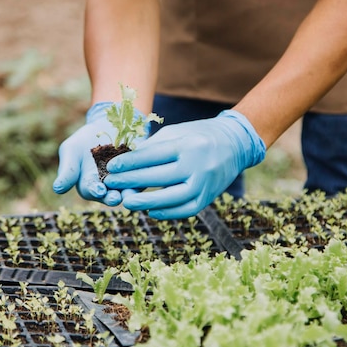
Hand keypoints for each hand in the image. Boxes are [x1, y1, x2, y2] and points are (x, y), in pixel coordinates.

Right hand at [53, 102, 145, 205]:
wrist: (107, 124)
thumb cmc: (84, 141)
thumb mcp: (71, 151)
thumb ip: (67, 170)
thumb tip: (57, 189)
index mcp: (90, 186)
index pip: (92, 191)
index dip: (95, 191)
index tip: (98, 190)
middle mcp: (108, 188)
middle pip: (111, 196)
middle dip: (113, 197)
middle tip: (116, 197)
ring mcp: (125, 180)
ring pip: (128, 190)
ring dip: (129, 193)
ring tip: (129, 192)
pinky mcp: (140, 171)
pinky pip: (143, 177)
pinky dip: (143, 177)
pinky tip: (144, 175)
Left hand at [104, 110, 265, 218]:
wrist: (235, 145)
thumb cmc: (198, 136)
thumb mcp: (176, 133)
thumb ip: (152, 148)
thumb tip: (126, 164)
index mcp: (187, 144)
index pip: (152, 155)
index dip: (129, 162)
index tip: (111, 167)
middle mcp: (197, 164)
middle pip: (159, 177)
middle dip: (131, 181)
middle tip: (112, 184)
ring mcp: (205, 182)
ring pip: (172, 197)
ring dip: (147, 202)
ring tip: (127, 202)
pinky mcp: (209, 196)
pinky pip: (187, 209)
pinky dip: (168, 212)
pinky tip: (151, 211)